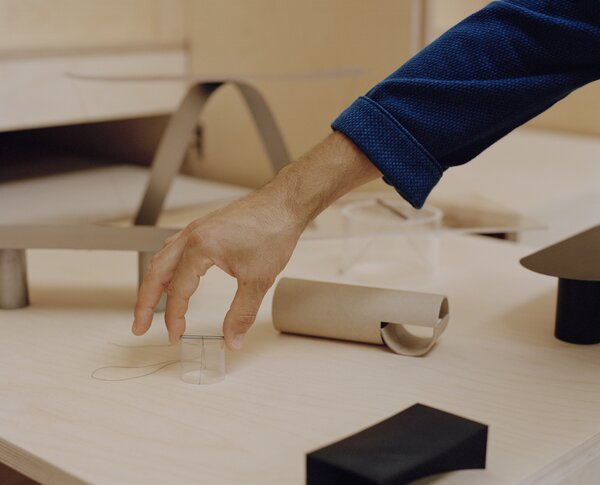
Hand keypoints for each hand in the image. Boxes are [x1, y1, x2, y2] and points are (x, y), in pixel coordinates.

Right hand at [131, 131, 380, 348]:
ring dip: (154, 284)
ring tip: (151, 306)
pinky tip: (174, 277)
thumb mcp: (257, 280)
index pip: (177, 291)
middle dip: (145, 302)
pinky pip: (175, 249)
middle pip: (156, 273)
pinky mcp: (205, 228)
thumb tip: (232, 340)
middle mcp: (191, 236)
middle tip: (139, 325)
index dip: (174, 318)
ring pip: (162, 259)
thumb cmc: (272, 232)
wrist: (284, 204)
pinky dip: (168, 268)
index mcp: (199, 248)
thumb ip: (241, 314)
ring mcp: (196, 229)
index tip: (175, 336)